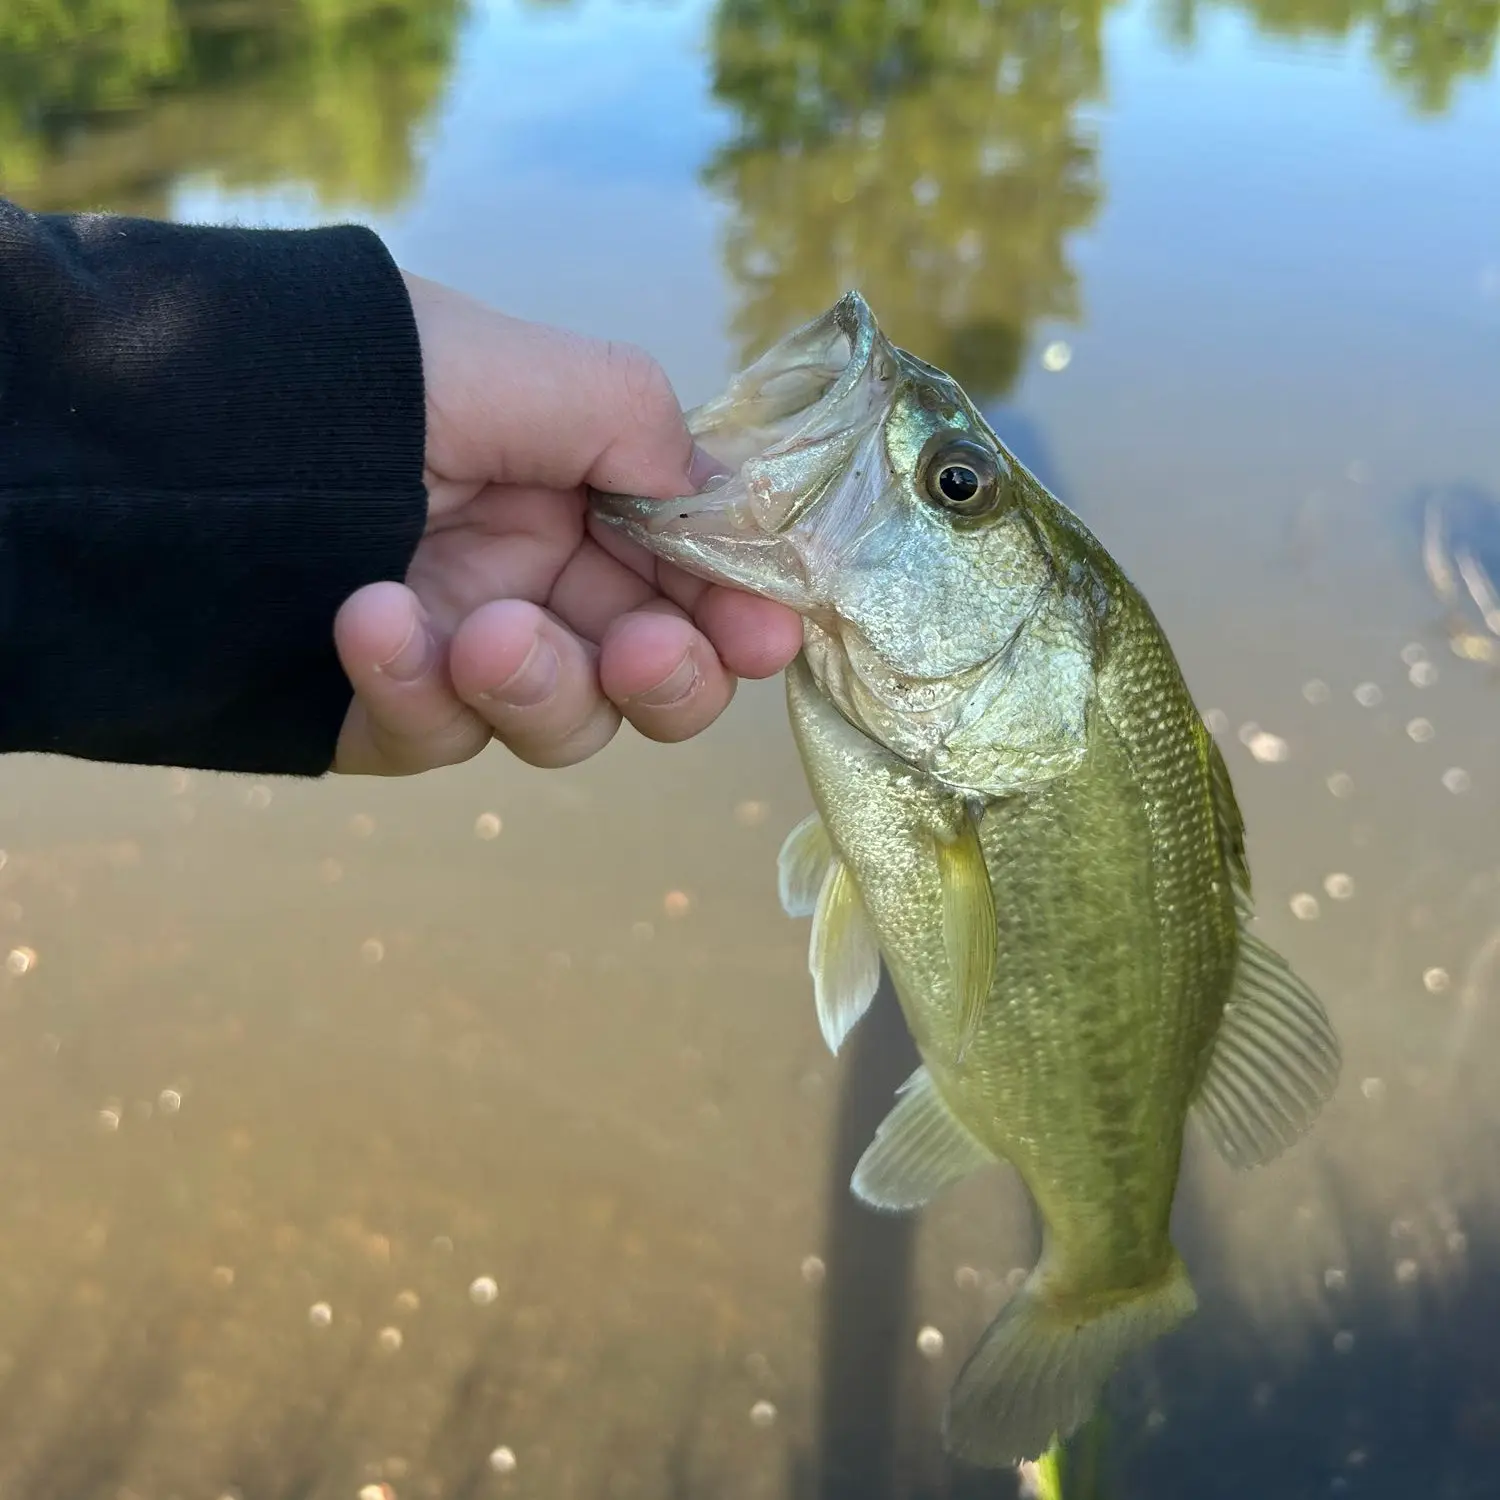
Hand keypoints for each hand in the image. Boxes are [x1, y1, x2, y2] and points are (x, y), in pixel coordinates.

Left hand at [332, 273, 801, 774]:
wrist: (180, 422)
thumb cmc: (365, 375)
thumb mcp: (516, 368)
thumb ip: (639, 425)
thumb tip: (727, 504)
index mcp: (584, 500)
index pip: (693, 579)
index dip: (740, 612)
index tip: (768, 631)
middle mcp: (540, 582)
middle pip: (653, 677)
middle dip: (669, 676)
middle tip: (646, 655)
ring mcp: (468, 654)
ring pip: (560, 723)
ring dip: (540, 685)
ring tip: (486, 636)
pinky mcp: (390, 710)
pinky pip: (434, 735)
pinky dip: (416, 688)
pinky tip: (376, 622)